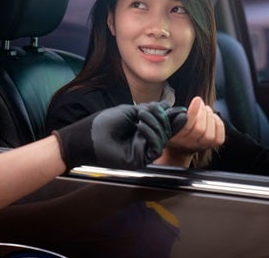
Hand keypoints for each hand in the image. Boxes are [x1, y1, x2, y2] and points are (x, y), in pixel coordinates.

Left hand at [53, 101, 184, 170]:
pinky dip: (151, 135)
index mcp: (144, 130)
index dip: (172, 117)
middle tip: (149, 109)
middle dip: (161, 117)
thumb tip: (171, 107)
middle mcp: (145, 141)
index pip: (164, 124)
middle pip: (166, 131)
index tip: (180, 109)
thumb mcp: (131, 112)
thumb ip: (151, 111)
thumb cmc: (105, 123)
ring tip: (141, 116)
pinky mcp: (140, 160)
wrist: (88, 135)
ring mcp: (143, 151)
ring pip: (162, 139)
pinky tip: (140, 126)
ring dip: (155, 123)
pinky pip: (155, 148)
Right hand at [156, 96, 224, 166]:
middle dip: (203, 112)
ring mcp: (200, 146)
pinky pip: (219, 138)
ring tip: (206, 109)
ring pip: (209, 135)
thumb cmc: (175, 128)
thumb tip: (190, 103)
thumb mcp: (170, 121)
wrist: (179, 148)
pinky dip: (219, 125)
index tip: (197, 99)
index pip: (187, 126)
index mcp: (177, 137)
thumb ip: (174, 113)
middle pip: (200, 129)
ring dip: (210, 117)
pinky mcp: (211, 146)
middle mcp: (189, 144)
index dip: (194, 112)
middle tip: (201, 103)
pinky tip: (214, 117)